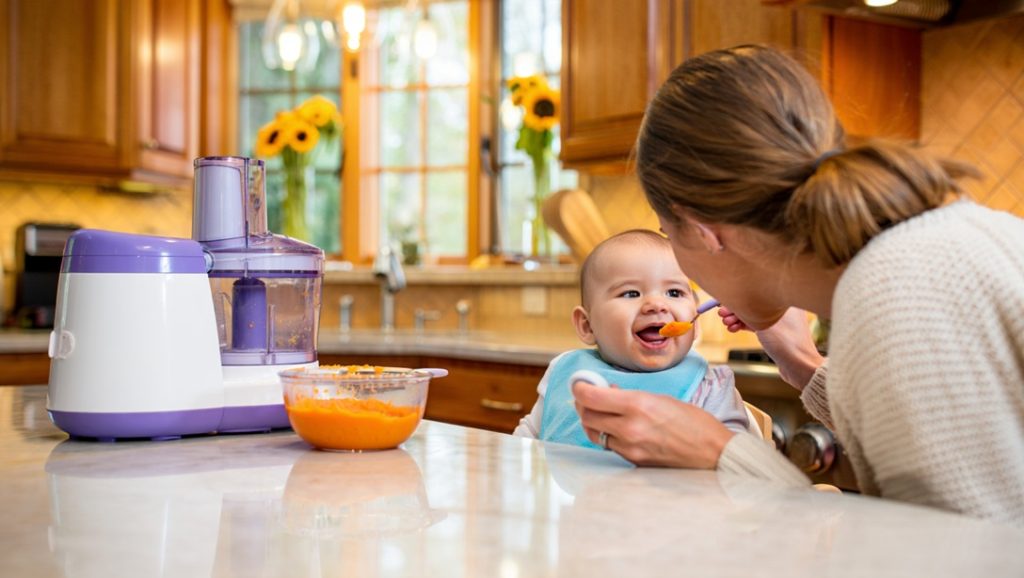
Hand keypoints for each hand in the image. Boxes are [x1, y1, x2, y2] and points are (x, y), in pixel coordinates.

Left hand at [572, 381, 734, 468]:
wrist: (714, 455)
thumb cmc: (695, 423)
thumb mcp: (662, 399)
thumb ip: (630, 396)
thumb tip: (607, 391)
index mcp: (638, 406)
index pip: (590, 397)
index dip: (579, 387)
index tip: (579, 382)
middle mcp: (629, 429)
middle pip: (586, 416)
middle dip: (582, 403)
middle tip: (587, 395)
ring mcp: (629, 449)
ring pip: (593, 433)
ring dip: (592, 420)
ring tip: (601, 411)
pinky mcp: (632, 463)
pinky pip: (609, 447)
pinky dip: (607, 435)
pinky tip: (616, 427)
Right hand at [719, 306, 824, 389]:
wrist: (800, 366)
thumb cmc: (786, 341)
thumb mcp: (762, 322)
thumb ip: (746, 311)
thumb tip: (731, 302)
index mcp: (784, 299)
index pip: (756, 293)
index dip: (738, 297)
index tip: (723, 301)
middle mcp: (783, 307)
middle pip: (754, 304)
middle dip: (736, 310)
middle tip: (721, 314)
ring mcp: (780, 321)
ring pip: (754, 316)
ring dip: (738, 319)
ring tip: (726, 324)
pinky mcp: (777, 333)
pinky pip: (758, 326)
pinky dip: (745, 326)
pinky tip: (733, 329)